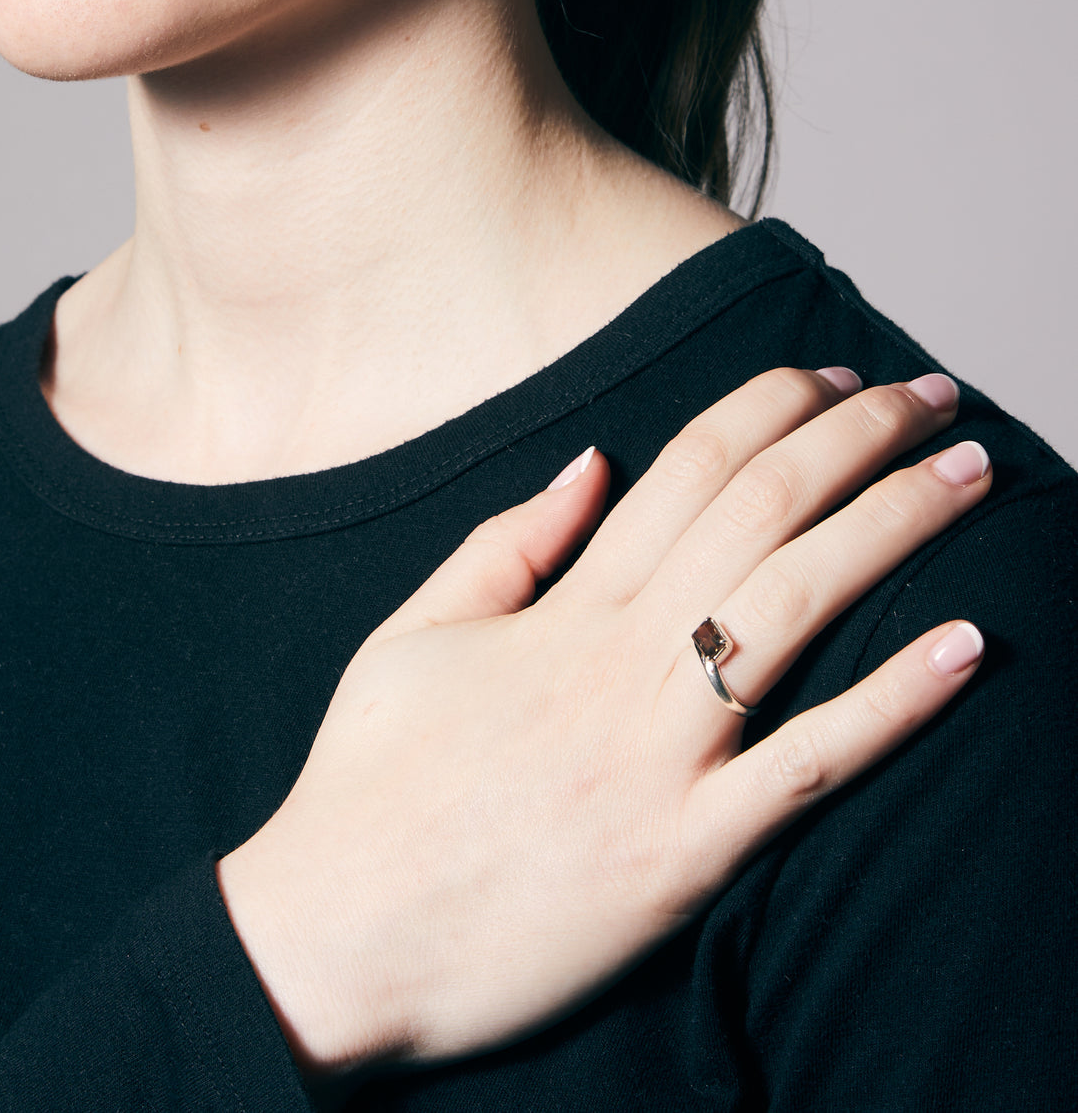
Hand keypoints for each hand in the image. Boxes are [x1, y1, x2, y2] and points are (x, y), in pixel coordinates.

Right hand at [216, 367, 989, 1074]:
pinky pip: (808, 766)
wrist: (340, 935)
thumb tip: (591, 463)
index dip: (772, 407)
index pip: (688, 470)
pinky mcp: (684, 854)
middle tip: (931, 399)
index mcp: (561, 609)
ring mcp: (657, 756)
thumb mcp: (416, 633)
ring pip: (797, 607)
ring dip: (896, 527)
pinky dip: (894, 704)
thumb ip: (506, 543)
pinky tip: (965, 644)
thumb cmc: (369, 780)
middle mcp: (620, 663)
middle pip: (762, 512)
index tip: (834, 377)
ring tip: (970, 474)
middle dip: (858, 439)